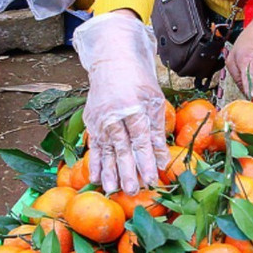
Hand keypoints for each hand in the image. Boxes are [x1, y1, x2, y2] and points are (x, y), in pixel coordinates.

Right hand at [72, 12, 169, 194]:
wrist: (112, 61)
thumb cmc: (138, 81)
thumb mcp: (154, 101)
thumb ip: (157, 131)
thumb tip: (162, 159)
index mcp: (134, 108)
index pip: (141, 139)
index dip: (146, 160)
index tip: (151, 179)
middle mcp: (114, 114)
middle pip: (122, 147)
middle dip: (127, 171)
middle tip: (132, 191)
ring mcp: (99, 118)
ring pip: (105, 148)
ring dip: (108, 171)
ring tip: (112, 189)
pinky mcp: (90, 120)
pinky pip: (93, 144)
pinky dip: (94, 161)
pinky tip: (95, 177)